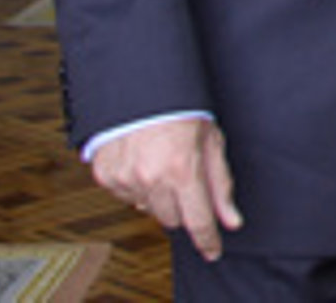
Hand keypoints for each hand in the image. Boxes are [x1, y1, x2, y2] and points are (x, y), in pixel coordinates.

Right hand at [91, 117, 242, 260]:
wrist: (140, 83)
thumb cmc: (181, 107)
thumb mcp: (211, 141)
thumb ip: (220, 184)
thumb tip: (231, 219)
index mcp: (182, 169)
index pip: (198, 221)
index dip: (207, 240)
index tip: (213, 251)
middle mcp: (151, 178)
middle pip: (172, 220)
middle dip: (183, 206)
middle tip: (184, 178)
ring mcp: (124, 178)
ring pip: (148, 209)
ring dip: (158, 195)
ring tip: (162, 161)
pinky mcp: (105, 174)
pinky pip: (126, 196)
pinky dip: (136, 185)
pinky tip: (142, 160)